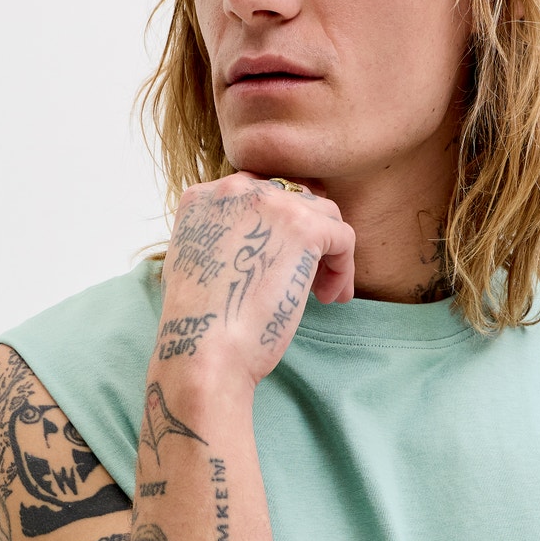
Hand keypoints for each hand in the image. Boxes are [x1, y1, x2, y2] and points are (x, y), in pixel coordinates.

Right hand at [157, 170, 355, 386]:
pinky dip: (343, 269)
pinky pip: (343, 237)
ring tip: (321, 293)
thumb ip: (224, 239)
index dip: (278, 230)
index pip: (260, 195)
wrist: (202, 351)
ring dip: (328, 255)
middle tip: (309, 277)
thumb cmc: (199, 324)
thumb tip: (259, 244)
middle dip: (307, 238)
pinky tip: (328, 298)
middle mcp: (235, 189)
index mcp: (204, 197)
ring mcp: (271, 203)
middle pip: (294, 198)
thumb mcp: (196, 264)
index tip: (281, 263)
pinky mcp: (304, 227)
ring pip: (324, 215)